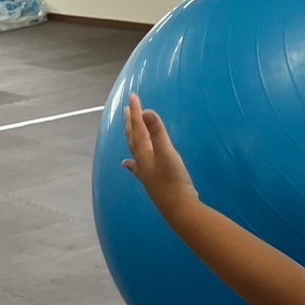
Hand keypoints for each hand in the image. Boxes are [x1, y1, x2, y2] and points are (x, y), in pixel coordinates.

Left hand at [122, 93, 198, 216]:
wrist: (178, 207)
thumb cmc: (173, 180)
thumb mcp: (167, 153)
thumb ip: (158, 133)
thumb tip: (147, 112)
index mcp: (144, 152)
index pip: (138, 127)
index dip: (136, 111)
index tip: (133, 96)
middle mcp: (141, 160)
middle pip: (133, 137)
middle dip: (131, 121)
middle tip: (127, 108)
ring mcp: (145, 171)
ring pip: (134, 150)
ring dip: (131, 137)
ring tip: (126, 129)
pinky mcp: (152, 180)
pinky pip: (137, 167)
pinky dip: (131, 163)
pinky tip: (127, 164)